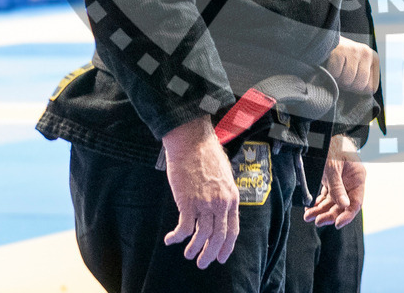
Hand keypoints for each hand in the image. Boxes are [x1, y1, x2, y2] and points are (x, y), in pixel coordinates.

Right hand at [161, 117, 239, 269]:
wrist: (191, 140)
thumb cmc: (206, 153)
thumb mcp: (224, 174)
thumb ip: (224, 193)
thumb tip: (221, 208)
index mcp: (232, 196)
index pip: (233, 229)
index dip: (227, 247)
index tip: (221, 257)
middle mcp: (221, 202)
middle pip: (218, 237)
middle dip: (210, 254)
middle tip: (202, 264)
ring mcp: (205, 203)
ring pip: (202, 236)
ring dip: (194, 249)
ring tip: (188, 255)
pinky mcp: (188, 202)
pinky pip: (183, 229)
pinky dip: (176, 238)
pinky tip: (170, 240)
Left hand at [303, 135, 365, 229]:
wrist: (322, 131)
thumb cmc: (332, 145)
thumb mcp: (333, 167)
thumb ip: (337, 187)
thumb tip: (344, 206)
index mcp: (358, 177)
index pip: (356, 202)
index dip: (347, 215)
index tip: (336, 223)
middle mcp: (350, 182)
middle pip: (342, 205)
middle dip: (329, 214)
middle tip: (317, 221)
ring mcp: (341, 182)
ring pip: (332, 202)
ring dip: (321, 211)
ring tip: (308, 216)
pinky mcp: (331, 181)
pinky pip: (326, 196)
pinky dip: (318, 203)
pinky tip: (309, 209)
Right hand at [325, 36, 378, 93]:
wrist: (326, 40)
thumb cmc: (343, 60)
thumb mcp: (358, 67)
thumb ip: (363, 80)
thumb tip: (364, 92)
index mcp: (374, 59)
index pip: (371, 88)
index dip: (358, 89)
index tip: (352, 80)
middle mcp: (367, 53)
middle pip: (360, 85)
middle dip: (348, 86)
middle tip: (342, 78)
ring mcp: (355, 51)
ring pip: (347, 80)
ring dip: (338, 80)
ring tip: (337, 71)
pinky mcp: (341, 50)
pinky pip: (336, 74)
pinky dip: (331, 73)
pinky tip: (331, 65)